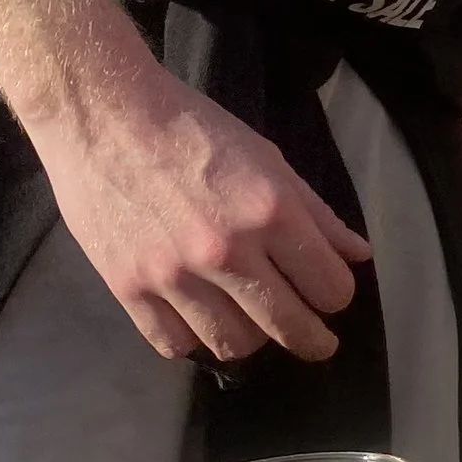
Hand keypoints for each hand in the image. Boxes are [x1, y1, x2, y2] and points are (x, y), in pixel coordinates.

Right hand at [31, 60, 368, 365]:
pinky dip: (194, 339)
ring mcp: (174, 275)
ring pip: (232, 345)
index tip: (330, 293)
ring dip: (251, 338)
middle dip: (313, 340)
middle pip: (287, 327)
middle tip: (316, 341)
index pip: (329, 287)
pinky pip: (174, 344)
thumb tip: (357, 256)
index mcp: (270, 212)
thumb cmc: (192, 129)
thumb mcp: (268, 158)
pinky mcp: (128, 289)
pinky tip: (199, 320)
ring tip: (250, 321)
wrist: (103, 116)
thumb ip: (316, 212)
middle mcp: (226, 252)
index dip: (337, 294)